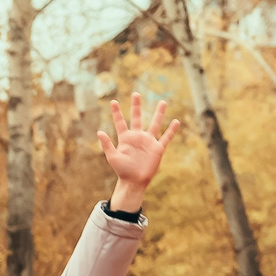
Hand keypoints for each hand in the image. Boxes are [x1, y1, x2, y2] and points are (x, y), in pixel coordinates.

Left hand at [96, 93, 181, 209]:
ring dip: (159, 113)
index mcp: (125, 138)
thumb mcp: (112, 157)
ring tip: (162, 102)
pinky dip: (171, 130)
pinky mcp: (157, 148)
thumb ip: (107, 144)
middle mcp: (137, 137)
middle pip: (137, 118)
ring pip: (155, 124)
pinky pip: (166, 137)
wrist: (134, 181)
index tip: (113, 101)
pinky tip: (176, 122)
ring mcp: (148, 141)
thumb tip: (99, 132)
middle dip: (136, 106)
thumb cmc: (122, 171)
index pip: (120, 122)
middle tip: (136, 94)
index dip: (116, 112)